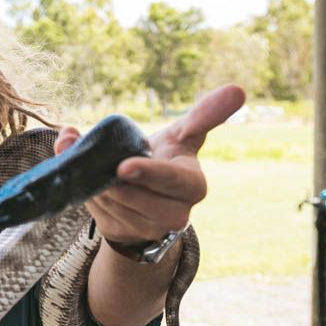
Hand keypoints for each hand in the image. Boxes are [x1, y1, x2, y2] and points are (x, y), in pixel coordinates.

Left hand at [54, 85, 245, 243]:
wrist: (144, 191)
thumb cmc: (165, 157)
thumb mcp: (183, 135)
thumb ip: (205, 115)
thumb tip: (238, 90)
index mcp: (193, 186)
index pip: (170, 180)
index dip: (147, 173)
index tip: (123, 166)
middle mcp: (176, 214)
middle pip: (135, 195)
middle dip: (111, 179)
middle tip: (94, 159)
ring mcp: (149, 229)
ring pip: (114, 205)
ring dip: (96, 184)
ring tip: (90, 164)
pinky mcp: (124, 234)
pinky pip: (99, 214)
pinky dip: (88, 195)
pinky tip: (89, 181)